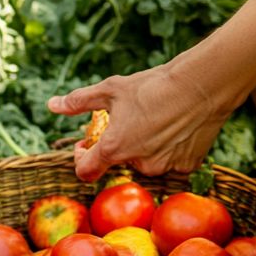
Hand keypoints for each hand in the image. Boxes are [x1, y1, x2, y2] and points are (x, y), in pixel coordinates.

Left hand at [46, 62, 232, 181]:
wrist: (204, 84)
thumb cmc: (153, 85)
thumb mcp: (111, 89)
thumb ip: (79, 101)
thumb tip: (52, 105)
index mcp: (113, 149)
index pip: (85, 172)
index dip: (81, 159)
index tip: (85, 145)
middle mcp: (137, 164)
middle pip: (119, 163)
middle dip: (118, 146)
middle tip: (127, 122)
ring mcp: (163, 167)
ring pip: (145, 163)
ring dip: (143, 148)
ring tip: (153, 120)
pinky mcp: (186, 166)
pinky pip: (171, 162)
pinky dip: (168, 150)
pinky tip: (174, 128)